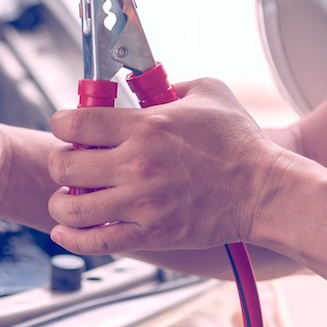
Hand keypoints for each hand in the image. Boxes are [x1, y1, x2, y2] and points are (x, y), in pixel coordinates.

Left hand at [45, 78, 292, 254]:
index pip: (74, 123)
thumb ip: (168, 84)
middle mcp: (137, 165)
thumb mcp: (209, 92)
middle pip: (64, 164)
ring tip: (70, 195)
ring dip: (62, 200)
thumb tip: (142, 83)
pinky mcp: (152, 234)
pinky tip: (66, 229)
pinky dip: (72, 238)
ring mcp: (142, 203)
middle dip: (60, 161)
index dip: (62, 123)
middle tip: (70, 162)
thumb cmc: (240, 143)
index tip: (66, 126)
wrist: (267, 192)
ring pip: (72, 206)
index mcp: (146, 126)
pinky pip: (96, 242)